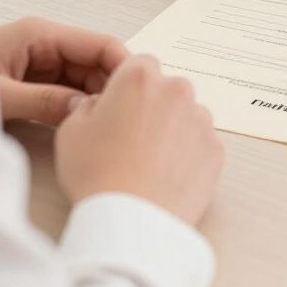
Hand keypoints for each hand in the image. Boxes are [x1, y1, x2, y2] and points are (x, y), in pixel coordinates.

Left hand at [0, 18, 128, 124]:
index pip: (98, 44)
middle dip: (109, 88)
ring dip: (93, 101)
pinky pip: (66, 92)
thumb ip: (42, 102)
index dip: (122, 65)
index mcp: (40, 34)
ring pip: (83, 80)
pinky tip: (82, 126)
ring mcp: (40, 63)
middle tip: (120, 120)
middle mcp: (45, 44)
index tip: (138, 92)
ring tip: (103, 127)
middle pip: (95, 63)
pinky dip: (77, 108)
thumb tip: (82, 111)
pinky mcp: (33, 82)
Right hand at [54, 55, 223, 224]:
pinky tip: (167, 175)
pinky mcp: (216, 149)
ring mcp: (201, 119)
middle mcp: (176, 90)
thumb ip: (86, 106)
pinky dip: (188, 154)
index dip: (129, 85)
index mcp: (140, 77)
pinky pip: (201, 142)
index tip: (121, 106)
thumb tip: (96, 105)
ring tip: (150, 161)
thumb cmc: (97, 175)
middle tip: (132, 138)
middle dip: (153, 105)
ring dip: (173, 128)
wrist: (130, 222)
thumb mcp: (71, 132)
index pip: (140, 64)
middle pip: (166, 88)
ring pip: (187, 114)